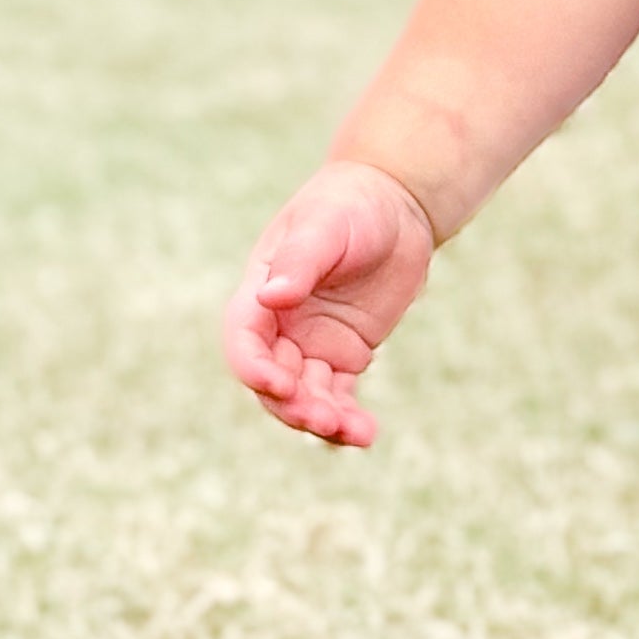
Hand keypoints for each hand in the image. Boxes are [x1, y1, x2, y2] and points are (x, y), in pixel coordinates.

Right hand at [223, 161, 436, 448]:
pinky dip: (347, 418)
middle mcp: (280, 325)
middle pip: (272, 379)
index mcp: (261, 293)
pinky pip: (338, 395)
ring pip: (304, 396)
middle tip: (325, 420)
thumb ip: (299, 262)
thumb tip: (271, 298)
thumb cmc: (350, 205)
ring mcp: (311, 344)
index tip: (280, 386)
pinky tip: (365, 433)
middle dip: (293, 405)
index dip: (254, 368)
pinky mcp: (344, 355)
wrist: (395, 205)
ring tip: (354, 433)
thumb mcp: (324, 226)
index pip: (244, 340)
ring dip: (321, 419)